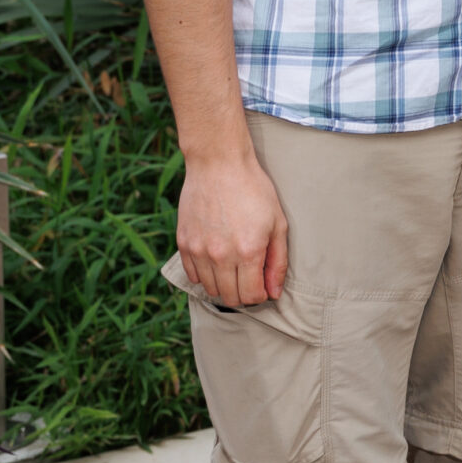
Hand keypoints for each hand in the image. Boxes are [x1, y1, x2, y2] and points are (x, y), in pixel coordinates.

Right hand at [178, 150, 288, 306]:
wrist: (219, 164)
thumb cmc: (253, 190)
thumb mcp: (278, 222)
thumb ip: (278, 261)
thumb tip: (274, 292)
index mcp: (248, 252)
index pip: (250, 296)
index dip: (260, 296)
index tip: (262, 285)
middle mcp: (220, 256)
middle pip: (229, 298)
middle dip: (243, 294)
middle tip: (250, 278)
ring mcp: (199, 251)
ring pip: (209, 289)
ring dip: (224, 285)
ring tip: (234, 267)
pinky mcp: (183, 243)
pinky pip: (192, 275)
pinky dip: (205, 274)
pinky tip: (216, 259)